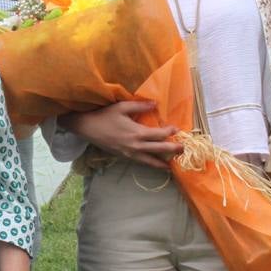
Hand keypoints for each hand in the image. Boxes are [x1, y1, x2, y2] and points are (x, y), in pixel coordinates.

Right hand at [61, 100, 181, 169]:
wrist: (87, 127)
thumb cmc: (104, 115)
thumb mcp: (122, 107)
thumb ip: (140, 106)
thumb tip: (155, 104)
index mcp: (136, 132)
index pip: (158, 134)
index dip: (169, 132)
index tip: (177, 129)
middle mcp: (135, 146)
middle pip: (158, 150)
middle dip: (172, 150)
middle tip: (183, 149)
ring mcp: (129, 153)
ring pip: (149, 161)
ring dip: (162, 163)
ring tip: (172, 166)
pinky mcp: (123, 157)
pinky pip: (140, 162)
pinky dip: (150, 164)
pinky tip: (155, 165)